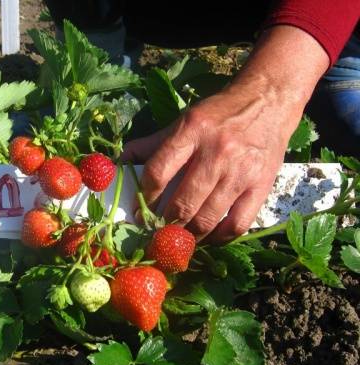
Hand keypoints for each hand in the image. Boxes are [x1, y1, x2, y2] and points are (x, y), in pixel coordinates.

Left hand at [123, 25, 328, 242]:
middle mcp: (217, 153)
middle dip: (163, 224)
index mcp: (192, 131)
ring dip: (187, 235)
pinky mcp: (262, 187)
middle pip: (182, 204)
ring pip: (206, 219)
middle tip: (155, 231)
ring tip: (177, 237)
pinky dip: (218, 238)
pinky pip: (237, 225)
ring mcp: (241, 172)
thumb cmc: (219, 115)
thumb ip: (152, 144)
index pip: (158, 172)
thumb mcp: (184, 121)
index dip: (144, 198)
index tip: (139, 211)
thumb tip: (121, 162)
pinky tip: (207, 236)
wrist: (269, 100)